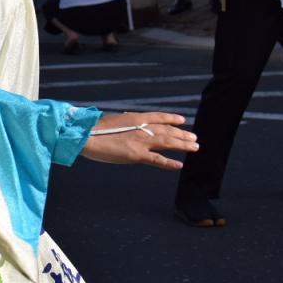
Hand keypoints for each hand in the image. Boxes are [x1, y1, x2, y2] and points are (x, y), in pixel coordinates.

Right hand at [81, 112, 197, 170]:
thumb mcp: (114, 120)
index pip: (159, 117)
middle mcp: (142, 128)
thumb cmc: (95, 128)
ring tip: (195, 148)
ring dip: (182, 145)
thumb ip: (126, 122)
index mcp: (135, 117)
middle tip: (195, 138)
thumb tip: (130, 120)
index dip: (172, 118)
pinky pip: (157, 159)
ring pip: (168, 142)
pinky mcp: (137, 155)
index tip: (182, 120)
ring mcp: (141, 141)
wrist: (87, 136)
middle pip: (167, 130)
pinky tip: (179, 165)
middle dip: (182, 134)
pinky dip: (169, 162)